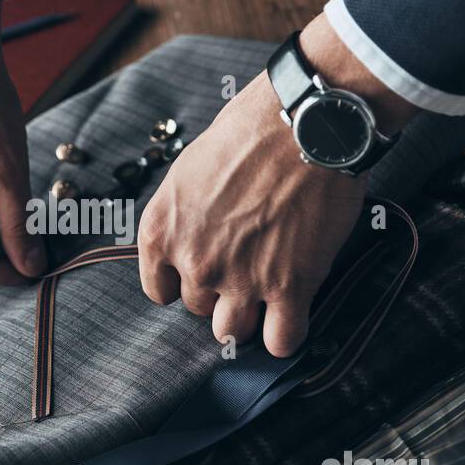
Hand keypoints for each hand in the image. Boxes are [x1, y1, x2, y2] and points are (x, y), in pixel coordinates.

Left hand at [138, 71, 368, 355]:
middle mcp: (195, 261)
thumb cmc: (252, 130)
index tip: (202, 270)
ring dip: (248, 316)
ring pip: (231, 331)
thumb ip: (188, 214)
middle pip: (199, 307)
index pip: (159, 289)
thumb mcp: (191, 169)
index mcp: (162, 230)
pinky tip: (292, 316)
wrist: (305, 123)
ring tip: (267, 291)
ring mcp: (241, 279)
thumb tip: (200, 232)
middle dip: (221, 290)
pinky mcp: (289, 286)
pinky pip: (281, 341)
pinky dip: (285, 336)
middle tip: (246, 263)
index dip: (183, 281)